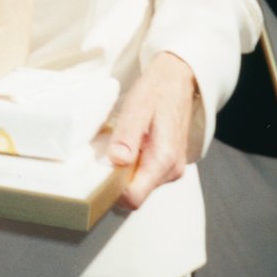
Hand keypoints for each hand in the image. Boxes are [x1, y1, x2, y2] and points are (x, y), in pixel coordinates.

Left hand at [108, 52, 197, 209]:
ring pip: (140, 186)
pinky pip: (146, 176)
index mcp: (164, 159)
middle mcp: (172, 170)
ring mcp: (172, 169)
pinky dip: (133, 167)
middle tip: (104, 155)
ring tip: (118, 147)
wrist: (178, 80)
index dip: (113, 191)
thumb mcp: (137, 107)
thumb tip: (117, 161)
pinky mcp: (169, 165)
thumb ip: (127, 135)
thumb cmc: (156, 91)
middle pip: (136, 194)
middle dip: (116, 182)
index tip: (99, 173)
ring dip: (125, 173)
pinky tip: (128, 147)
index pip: (134, 197)